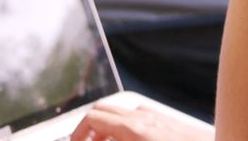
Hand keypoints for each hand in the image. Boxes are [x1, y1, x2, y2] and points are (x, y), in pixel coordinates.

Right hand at [69, 102, 213, 140]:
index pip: (92, 117)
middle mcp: (145, 118)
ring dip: (108, 128)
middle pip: (104, 109)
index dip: (77, 133)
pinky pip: (140, 117)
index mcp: (134, 129)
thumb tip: (97, 140)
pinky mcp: (170, 122)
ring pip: (121, 113)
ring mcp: (159, 118)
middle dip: (89, 128)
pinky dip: (126, 127)